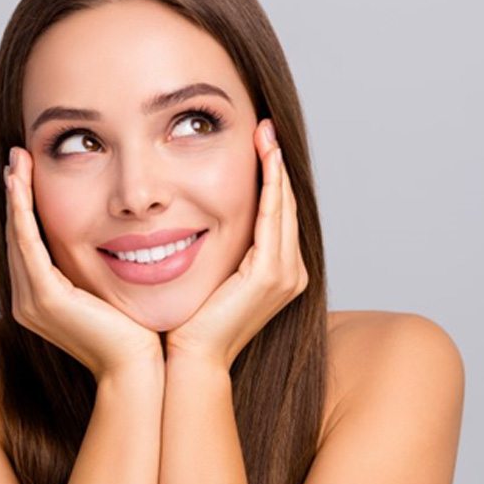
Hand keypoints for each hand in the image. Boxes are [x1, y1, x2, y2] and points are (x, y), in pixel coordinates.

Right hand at [4, 147, 162, 382]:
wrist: (137, 368)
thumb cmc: (132, 332)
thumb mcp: (107, 290)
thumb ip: (95, 268)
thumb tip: (111, 240)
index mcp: (41, 299)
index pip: (28, 244)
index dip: (26, 207)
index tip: (28, 172)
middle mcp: (28, 300)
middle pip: (18, 235)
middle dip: (17, 194)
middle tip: (18, 158)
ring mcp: (32, 301)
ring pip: (19, 235)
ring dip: (16, 195)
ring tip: (18, 161)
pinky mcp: (45, 298)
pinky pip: (28, 244)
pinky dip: (23, 212)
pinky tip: (20, 183)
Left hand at [165, 119, 308, 369]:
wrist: (191, 356)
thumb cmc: (194, 319)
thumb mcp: (214, 274)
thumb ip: (224, 248)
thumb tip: (204, 218)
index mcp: (279, 272)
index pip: (278, 214)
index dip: (272, 177)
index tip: (261, 142)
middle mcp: (291, 272)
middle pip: (286, 205)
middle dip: (276, 164)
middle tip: (265, 128)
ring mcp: (286, 275)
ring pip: (283, 207)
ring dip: (275, 168)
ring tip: (266, 133)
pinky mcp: (271, 275)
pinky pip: (273, 218)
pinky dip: (271, 186)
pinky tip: (266, 158)